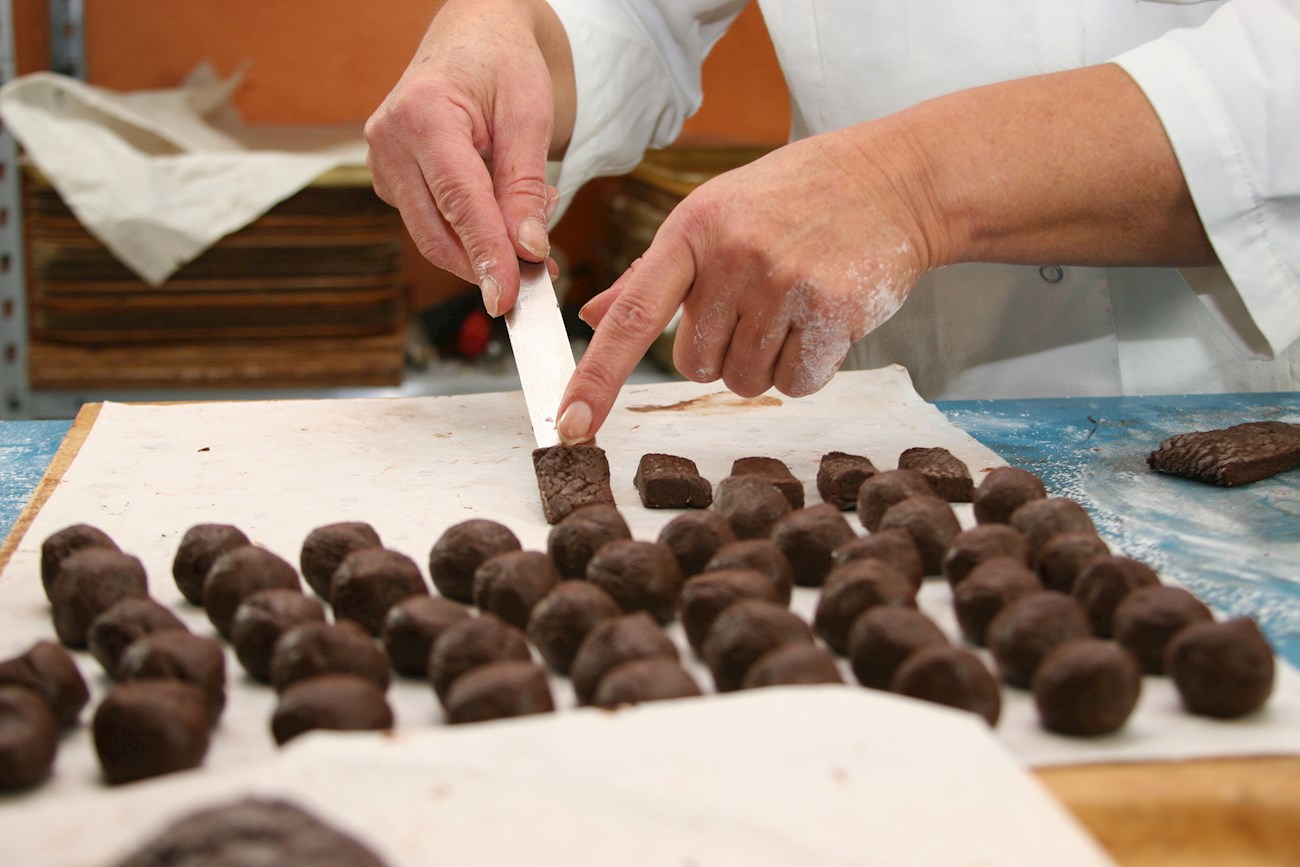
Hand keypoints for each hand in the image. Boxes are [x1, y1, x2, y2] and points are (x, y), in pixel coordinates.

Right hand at [364, 0, 573, 315]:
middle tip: (538, 279)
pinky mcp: (392, 181)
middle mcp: (389, 141)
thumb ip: (525, 186)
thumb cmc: (502, 63)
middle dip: (487, 264)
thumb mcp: (529, 114)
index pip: (458, 202)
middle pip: (436, 232)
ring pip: (433, 236)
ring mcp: (383, 164)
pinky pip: (433, 224)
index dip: (485, 255)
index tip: (508, 297)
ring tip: (531, 230)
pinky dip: (472, 233)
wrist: (474, 37)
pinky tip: (504, 212)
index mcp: (421, 114)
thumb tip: (528, 249)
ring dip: (484, 250)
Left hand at [557, 128, 932, 442]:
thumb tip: (592, 317)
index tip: (570, 424)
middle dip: (721, 348)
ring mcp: (784, 283)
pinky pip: (796, 384)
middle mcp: (733, 256)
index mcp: (692, 229)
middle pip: (694, 365)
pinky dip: (807, 368)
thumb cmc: (792, 199)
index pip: (630, 317)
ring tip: (792, 305)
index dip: (596, 378)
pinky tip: (821, 321)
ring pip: (745, 381)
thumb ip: (652, 273)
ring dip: (765, 361)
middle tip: (757, 302)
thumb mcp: (714, 214)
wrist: (891, 180)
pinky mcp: (833, 312)